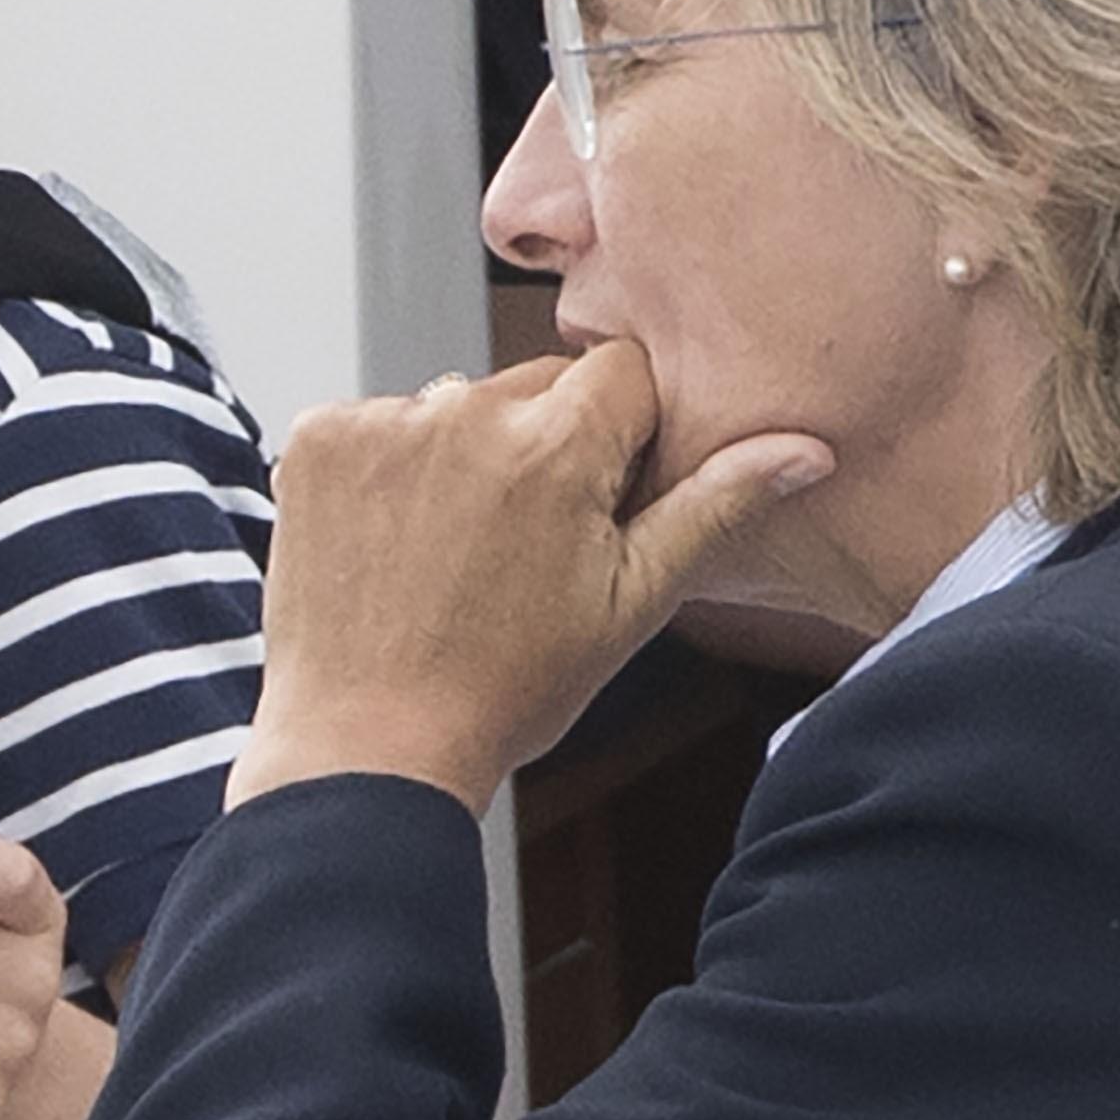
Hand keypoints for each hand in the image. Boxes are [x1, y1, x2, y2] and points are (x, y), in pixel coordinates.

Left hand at [234, 343, 831, 812]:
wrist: (367, 746)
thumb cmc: (505, 689)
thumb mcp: (631, 603)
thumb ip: (714, 508)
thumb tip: (804, 449)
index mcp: (556, 444)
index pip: (622, 373)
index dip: (624, 434)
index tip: (601, 500)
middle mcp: (463, 411)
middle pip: (537, 386)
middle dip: (546, 443)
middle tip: (524, 545)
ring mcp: (379, 423)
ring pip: (454, 406)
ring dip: (463, 455)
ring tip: (453, 554)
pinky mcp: (315, 440)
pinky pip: (377, 425)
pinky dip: (388, 468)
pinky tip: (395, 544)